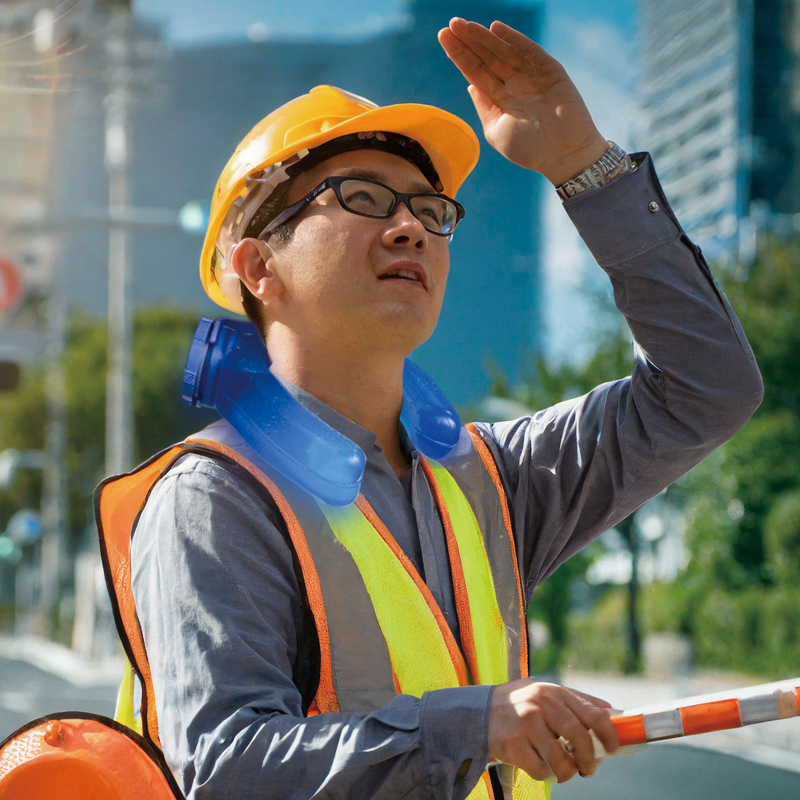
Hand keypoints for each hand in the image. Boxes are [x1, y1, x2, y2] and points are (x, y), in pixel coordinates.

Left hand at [438, 18, 608, 185]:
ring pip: (503, 51)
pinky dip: (513, 38)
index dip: (460, 55)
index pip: (476, 72)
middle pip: (486, 57)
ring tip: (466, 25)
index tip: (444, 38)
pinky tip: (495, 28)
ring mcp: (531, 76)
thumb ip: (484, 107)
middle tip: (451, 24)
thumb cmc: (528, 149)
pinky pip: (528, 50)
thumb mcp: (496, 131)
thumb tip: (470, 85)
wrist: (563, 154)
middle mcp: (514, 84)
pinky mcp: (549, 70)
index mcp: (500, 98)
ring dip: (485, 37)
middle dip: (468, 41)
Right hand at [487, 679, 618, 782]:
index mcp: (554, 691)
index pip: (593, 713)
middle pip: (580, 738)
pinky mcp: (514, 745)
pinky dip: (546, 774)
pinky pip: (541, 770)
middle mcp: (541, 704)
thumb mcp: (546, 692)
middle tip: (589, 769)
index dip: (609, 734)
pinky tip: (540, 765)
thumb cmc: (520, 704)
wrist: (479, 712)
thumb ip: (575, 700)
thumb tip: (609, 712)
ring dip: (569, 772)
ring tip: (566, 771)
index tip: (612, 749)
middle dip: (590, 760)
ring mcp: (527, 724)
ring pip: (562, 760)